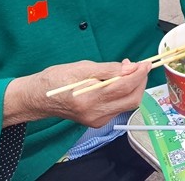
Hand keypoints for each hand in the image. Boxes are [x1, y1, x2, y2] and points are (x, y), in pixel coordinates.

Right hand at [4, 58, 151, 127]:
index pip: (124, 87)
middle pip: (132, 99)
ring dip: (133, 86)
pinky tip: (117, 82)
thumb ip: (108, 69)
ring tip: (125, 71)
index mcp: (89, 98)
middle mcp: (95, 113)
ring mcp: (97, 120)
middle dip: (140, 81)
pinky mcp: (97, 121)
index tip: (146, 63)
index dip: (139, 74)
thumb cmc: (56, 79)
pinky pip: (119, 107)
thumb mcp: (81, 67)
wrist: (38, 99)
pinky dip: (123, 93)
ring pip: (127, 104)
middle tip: (137, 66)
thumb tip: (130, 68)